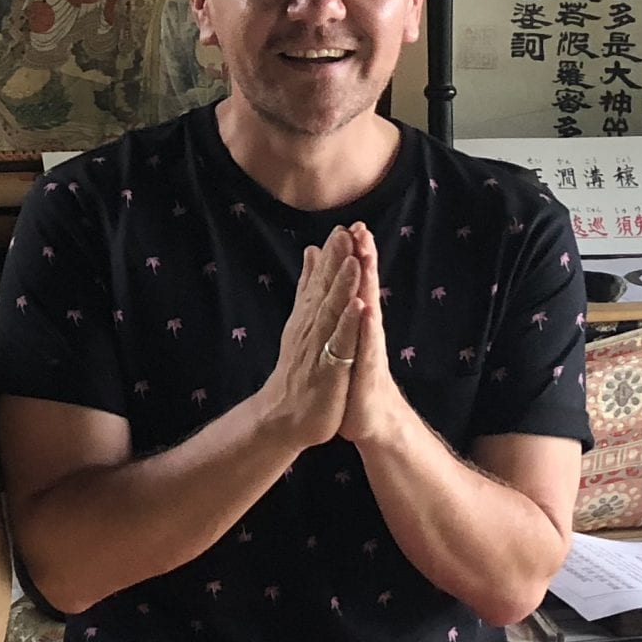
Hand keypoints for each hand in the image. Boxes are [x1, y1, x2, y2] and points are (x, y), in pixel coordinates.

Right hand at [252, 235, 360, 454]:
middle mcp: (312, 328)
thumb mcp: (303, 322)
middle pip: (325, 290)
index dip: (331, 256)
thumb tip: (312, 250)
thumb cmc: (298, 368)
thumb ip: (308, 287)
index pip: (320, 281)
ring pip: (332, 313)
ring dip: (342, 286)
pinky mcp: (329, 371)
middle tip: (345, 231)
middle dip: (336, 262)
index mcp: (309, 316)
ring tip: (353, 260)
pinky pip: (340, 345)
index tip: (342, 226)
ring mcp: (319, 348)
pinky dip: (348, 325)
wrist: (284, 415)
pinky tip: (357, 307)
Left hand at [334, 224, 412, 448]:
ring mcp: (368, 350)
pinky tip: (365, 310)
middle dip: (364, 260)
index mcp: (357, 320)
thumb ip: (341, 306)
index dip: (354, 254)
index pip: (356, 282)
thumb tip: (336, 283)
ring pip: (368, 312)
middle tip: (362, 230)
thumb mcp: (344, 337)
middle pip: (365, 289)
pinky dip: (365, 328)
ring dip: (367, 286)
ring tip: (365, 259)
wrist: (368, 417)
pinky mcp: (367, 373)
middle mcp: (366, 331)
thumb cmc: (354, 374)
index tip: (351, 224)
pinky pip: (366, 347)